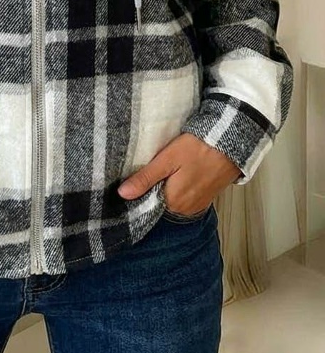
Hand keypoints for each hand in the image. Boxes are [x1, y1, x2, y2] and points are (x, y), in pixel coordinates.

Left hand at [117, 133, 242, 214]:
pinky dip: (180, 188)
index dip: (141, 190)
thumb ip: (145, 178)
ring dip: (168, 187)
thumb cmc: (197, 149)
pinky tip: (180, 173)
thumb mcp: (167, 160)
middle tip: (155, 166)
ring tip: (168, 168)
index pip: (147, 203)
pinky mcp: (205, 199)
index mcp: (173, 202)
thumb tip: (122, 195)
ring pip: (172, 199)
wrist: (230, 143)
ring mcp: (196, 206)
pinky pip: (185, 198)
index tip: (139, 176)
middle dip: (154, 187)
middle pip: (160, 201)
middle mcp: (185, 210)